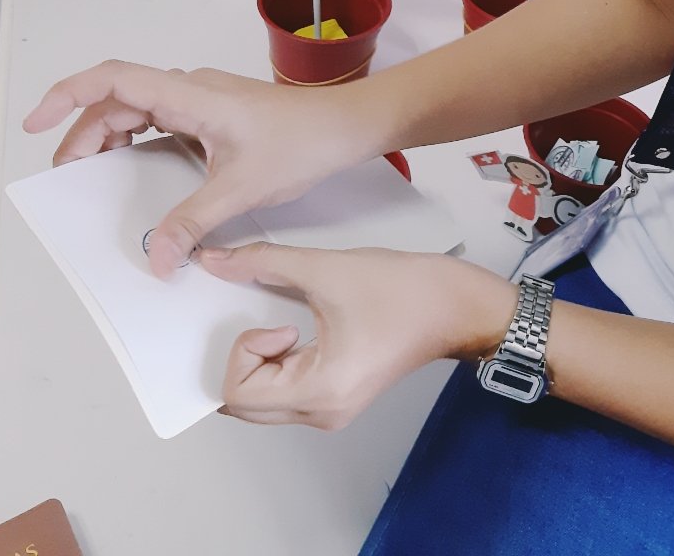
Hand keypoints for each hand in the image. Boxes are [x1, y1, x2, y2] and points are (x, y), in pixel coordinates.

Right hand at [23, 61, 390, 277]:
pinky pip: (159, 121)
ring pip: (136, 110)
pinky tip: (134, 174)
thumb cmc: (302, 142)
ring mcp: (200, 99)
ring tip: (89, 177)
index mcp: (189, 95)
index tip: (36, 121)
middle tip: (65, 178)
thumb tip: (157, 257)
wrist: (345, 127)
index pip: (112, 80)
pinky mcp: (211, 114)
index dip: (66, 95)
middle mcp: (189, 89)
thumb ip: (193, 223)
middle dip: (82, 135)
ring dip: (107, 139)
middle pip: (116, 101)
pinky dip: (136, 143)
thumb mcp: (241, 189)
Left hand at [201, 244, 515, 428]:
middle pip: (243, 406)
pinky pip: (282, 392)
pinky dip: (275, 364)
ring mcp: (329, 410)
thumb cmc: (406, 292)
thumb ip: (264, 263)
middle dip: (244, 359)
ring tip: (288, 321)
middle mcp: (321, 413)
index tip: (278, 322)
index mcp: (320, 391)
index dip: (243, 352)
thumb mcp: (327, 268)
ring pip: (260, 401)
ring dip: (259, 362)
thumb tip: (216, 261)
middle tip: (272, 321)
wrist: (457, 306)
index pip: (237, 395)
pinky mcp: (336, 398)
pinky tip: (295, 330)